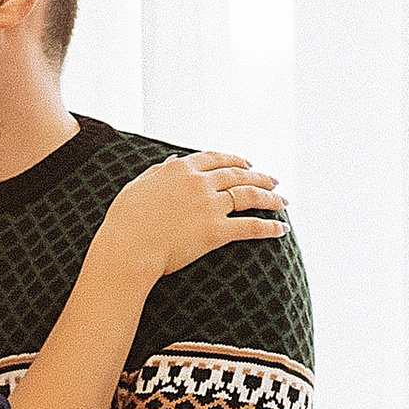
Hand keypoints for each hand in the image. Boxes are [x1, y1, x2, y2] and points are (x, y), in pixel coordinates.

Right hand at [99, 149, 285, 281]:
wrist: (127, 250)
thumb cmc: (125, 222)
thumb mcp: (137, 186)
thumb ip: (159, 171)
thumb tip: (174, 159)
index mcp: (180, 168)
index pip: (216, 158)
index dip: (236, 160)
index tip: (248, 164)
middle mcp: (199, 182)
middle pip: (239, 175)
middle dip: (260, 177)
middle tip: (274, 182)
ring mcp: (209, 206)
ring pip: (249, 196)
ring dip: (270, 198)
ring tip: (283, 202)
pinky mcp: (217, 231)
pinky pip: (250, 227)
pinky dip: (269, 227)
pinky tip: (282, 229)